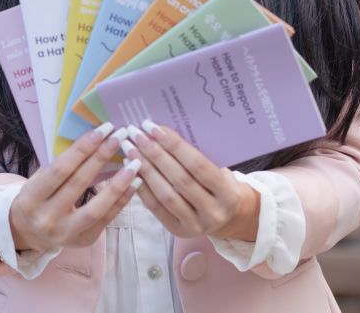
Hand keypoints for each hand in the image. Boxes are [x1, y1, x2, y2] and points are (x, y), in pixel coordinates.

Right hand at [7, 122, 142, 252]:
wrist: (29, 234)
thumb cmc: (36, 197)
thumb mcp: (38, 180)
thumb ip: (61, 165)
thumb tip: (94, 140)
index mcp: (31, 199)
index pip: (60, 170)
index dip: (82, 149)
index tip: (102, 131)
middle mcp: (46, 219)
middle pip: (78, 184)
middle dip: (101, 157)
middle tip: (120, 137)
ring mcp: (65, 234)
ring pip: (96, 209)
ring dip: (118, 184)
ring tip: (135, 164)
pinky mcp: (83, 241)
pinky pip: (107, 219)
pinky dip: (122, 200)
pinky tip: (134, 183)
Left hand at [124, 119, 259, 240]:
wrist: (229, 217)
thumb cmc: (221, 185)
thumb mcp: (221, 171)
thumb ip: (197, 158)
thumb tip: (162, 134)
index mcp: (228, 193)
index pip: (198, 165)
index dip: (174, 146)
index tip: (154, 128)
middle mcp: (212, 212)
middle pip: (179, 179)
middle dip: (155, 154)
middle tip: (137, 135)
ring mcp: (195, 225)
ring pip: (165, 194)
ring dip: (145, 169)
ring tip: (130, 150)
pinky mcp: (178, 231)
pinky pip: (156, 208)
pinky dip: (142, 187)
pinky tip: (132, 170)